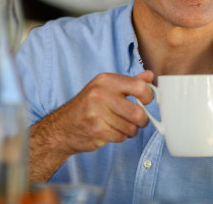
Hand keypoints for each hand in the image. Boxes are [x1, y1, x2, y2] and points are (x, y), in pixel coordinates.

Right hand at [29, 70, 153, 180]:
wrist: (62, 127)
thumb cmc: (87, 107)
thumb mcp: (106, 88)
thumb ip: (129, 82)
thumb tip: (150, 76)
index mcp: (105, 80)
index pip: (140, 87)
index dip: (148, 97)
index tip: (146, 101)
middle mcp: (100, 94)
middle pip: (138, 112)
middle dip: (142, 120)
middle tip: (138, 120)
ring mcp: (97, 113)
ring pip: (131, 127)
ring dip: (131, 130)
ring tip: (121, 126)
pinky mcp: (97, 130)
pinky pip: (121, 137)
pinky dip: (121, 137)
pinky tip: (112, 132)